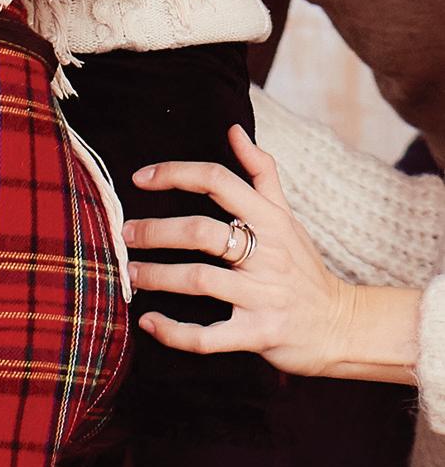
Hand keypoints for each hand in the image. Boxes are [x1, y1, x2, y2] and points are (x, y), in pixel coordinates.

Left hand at [122, 126, 361, 376]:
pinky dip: (173, 331)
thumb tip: (234, 130)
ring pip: (200, 280)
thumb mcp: (288, 218)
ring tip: (131, 274)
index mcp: (272, 221)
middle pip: (202, 231)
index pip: (219, 181)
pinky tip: (149, 322)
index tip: (139, 179)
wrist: (341, 326)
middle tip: (126, 235)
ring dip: (157, 276)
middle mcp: (268, 254)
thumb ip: (262, 175)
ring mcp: (263, 296)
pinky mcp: (259, 334)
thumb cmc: (304, 270)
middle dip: (156, 232)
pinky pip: (208, 336)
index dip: (175, 173)